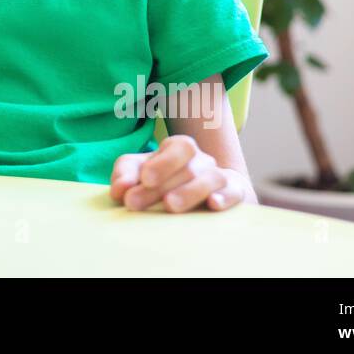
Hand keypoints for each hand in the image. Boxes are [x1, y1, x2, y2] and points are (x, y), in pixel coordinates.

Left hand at [108, 134, 249, 212]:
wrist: (204, 195)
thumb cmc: (164, 181)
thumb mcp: (140, 173)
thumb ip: (125, 176)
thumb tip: (119, 190)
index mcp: (179, 148)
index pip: (176, 148)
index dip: (162, 162)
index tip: (145, 179)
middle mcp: (201, 160)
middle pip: (186, 168)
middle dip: (160, 186)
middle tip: (135, 203)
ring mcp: (219, 176)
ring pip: (211, 178)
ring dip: (189, 192)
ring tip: (170, 205)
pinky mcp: (234, 194)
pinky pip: (234, 192)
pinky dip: (225, 197)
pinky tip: (213, 204)